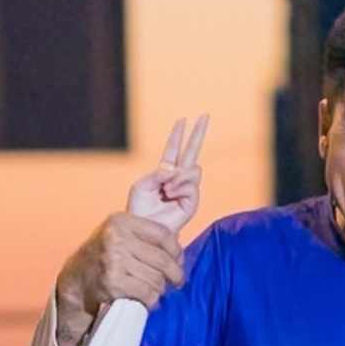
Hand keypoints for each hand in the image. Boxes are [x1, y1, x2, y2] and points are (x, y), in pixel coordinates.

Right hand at [95, 215, 185, 308]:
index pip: (163, 234)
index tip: (179, 261)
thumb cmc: (104, 255)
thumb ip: (145, 236)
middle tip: (177, 281)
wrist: (76, 277)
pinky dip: (152, 300)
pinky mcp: (113, 282)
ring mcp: (114, 259)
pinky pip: (146, 293)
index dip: (177, 251)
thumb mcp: (120, 234)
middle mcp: (117, 237)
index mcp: (122, 221)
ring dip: (160, 289)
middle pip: (162, 259)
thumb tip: (178, 251)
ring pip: (156, 278)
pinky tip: (149, 300)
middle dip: (175, 274)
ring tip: (157, 290)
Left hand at [125, 115, 207, 233]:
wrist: (143, 229)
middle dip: (198, 133)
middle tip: (205, 115)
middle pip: (192, 151)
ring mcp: (186, 189)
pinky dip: (180, 187)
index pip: (173, 149)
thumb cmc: (139, 209)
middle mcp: (177, 179)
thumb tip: (175, 169)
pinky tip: (170, 194)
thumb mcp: (141, 186)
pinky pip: (191, 186)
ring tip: (166, 189)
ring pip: (194, 169)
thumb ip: (157, 174)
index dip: (177, 135)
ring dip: (179, 176)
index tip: (182, 119)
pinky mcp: (191, 202)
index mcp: (164, 172)